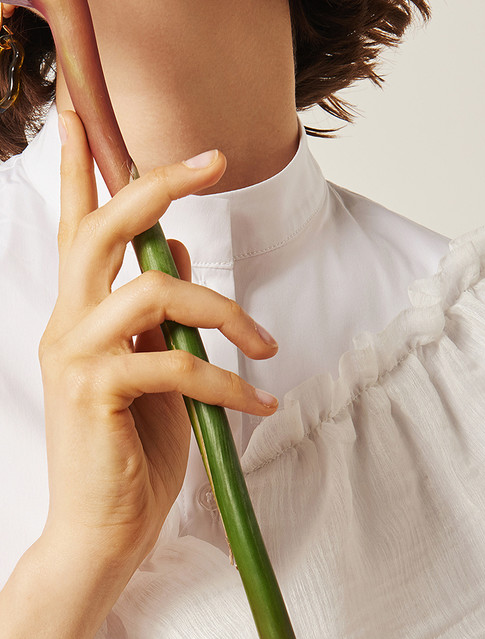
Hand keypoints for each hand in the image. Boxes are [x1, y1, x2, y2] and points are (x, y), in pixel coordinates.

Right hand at [39, 109, 278, 575]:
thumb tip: (178, 251)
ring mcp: (74, 356)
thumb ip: (159, 314)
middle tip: (213, 159)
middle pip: (104, 226)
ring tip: (264, 349)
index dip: (78, 161)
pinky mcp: (95, 393)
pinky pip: (175, 363)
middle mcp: (66, 323)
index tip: (86, 106)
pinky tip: (258, 403)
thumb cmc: (131, 454)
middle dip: (158, 184)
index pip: (74, 222)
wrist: (103, 532)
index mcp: (79, 314)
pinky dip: (227, 380)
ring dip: (225, 312)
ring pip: (153, 291)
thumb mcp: (154, 373)